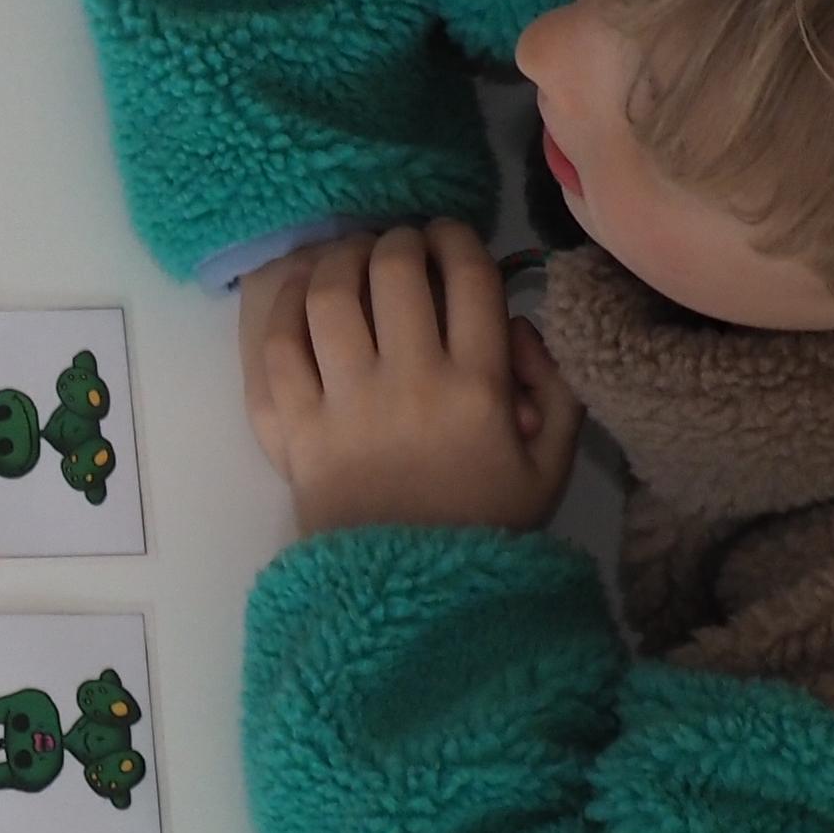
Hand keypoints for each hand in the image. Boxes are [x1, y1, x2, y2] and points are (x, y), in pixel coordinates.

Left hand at [243, 222, 580, 537]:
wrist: (411, 596)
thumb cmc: (484, 525)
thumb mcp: (551, 464)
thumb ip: (557, 386)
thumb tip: (518, 321)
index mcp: (478, 387)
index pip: (468, 278)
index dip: (458, 239)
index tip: (452, 236)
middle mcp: (408, 382)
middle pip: (394, 272)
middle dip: (399, 241)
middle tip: (402, 245)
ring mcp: (344, 404)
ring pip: (330, 296)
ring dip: (340, 260)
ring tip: (352, 258)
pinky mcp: (294, 428)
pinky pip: (276, 346)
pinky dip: (285, 306)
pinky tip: (301, 291)